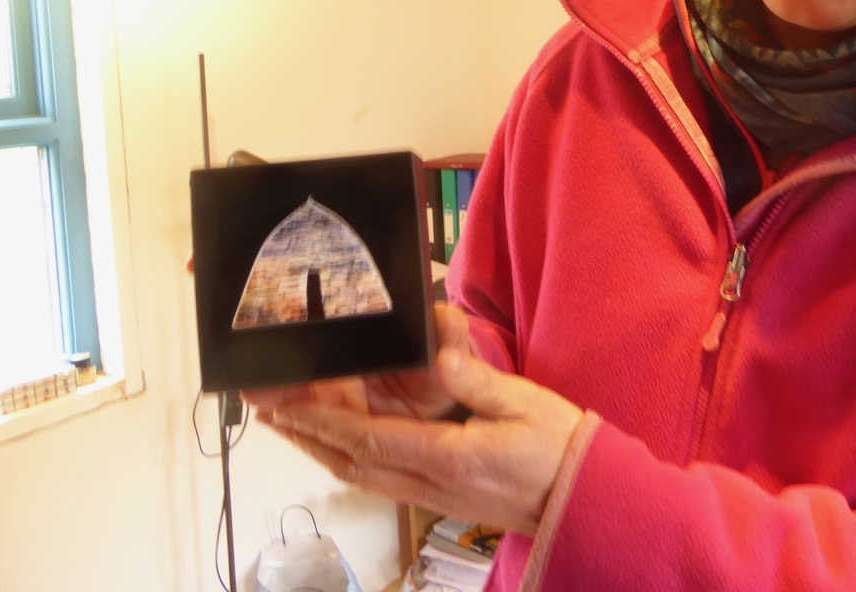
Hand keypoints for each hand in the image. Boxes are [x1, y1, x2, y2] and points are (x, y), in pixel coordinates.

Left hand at [251, 306, 583, 534]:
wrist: (584, 502)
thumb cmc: (560, 448)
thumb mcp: (525, 402)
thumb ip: (475, 379)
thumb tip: (436, 353)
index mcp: (450, 456)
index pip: (370, 439)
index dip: (323, 422)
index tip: (287, 406)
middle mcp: (433, 484)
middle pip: (353, 464)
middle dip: (308, 438)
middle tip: (270, 416)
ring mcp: (436, 497)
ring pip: (364, 478)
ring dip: (324, 452)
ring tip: (295, 430)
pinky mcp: (443, 501)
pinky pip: (384, 483)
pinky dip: (353, 463)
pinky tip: (346, 449)